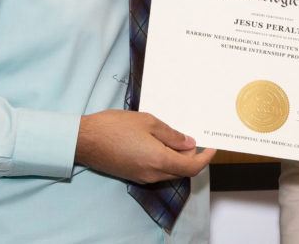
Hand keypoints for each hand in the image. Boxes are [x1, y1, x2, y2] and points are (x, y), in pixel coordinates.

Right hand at [76, 110, 215, 183]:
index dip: (205, 159)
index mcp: (159, 160)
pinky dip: (165, 161)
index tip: (212, 148)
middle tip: (192, 138)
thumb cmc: (115, 126)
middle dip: (191, 157)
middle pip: (181, 171)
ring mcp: (142, 177)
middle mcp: (153, 174)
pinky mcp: (133, 175)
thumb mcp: (148, 122)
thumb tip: (189, 144)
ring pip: (169, 172)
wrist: (85, 140)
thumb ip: (172, 135)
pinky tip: (160, 144)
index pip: (191, 167)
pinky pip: (157, 172)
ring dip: (178, 159)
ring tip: (176, 138)